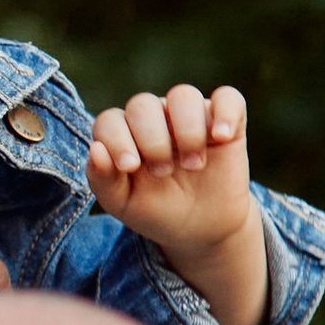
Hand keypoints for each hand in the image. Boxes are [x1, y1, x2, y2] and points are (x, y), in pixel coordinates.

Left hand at [85, 82, 267, 324]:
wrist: (202, 229)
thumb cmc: (156, 211)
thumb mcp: (124, 204)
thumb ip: (103, 179)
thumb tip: (95, 149)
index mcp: (123, 133)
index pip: (110, 120)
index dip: (117, 140)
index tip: (130, 168)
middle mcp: (155, 117)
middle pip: (143, 104)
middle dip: (152, 141)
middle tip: (163, 173)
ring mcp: (190, 116)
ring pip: (183, 95)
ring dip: (187, 130)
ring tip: (193, 164)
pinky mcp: (226, 121)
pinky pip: (229, 99)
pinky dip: (226, 113)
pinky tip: (221, 137)